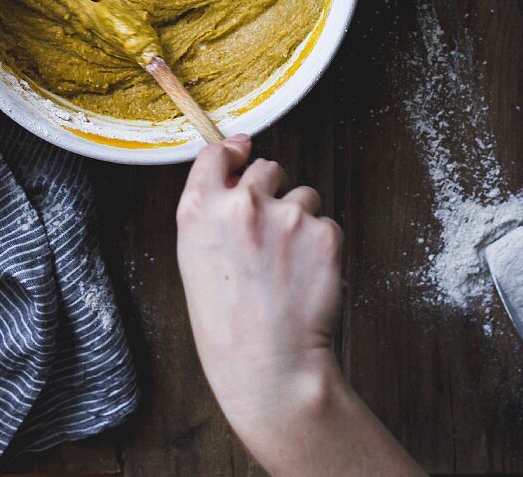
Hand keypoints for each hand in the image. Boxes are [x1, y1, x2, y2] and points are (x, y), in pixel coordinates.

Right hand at [177, 140, 426, 476]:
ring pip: (303, 195)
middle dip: (271, 192)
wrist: (270, 369)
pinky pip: (327, 224)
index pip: (217, 154)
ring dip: (300, 220)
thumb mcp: (195, 261)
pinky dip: (321, 246)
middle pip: (266, 168)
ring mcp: (285, 216)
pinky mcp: (323, 233)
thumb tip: (237, 165)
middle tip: (269, 237)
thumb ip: (211, 212)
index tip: (243, 153)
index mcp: (199, 210)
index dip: (233, 153)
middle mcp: (241, 204)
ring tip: (287, 267)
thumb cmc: (228, 325)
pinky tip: (306, 278)